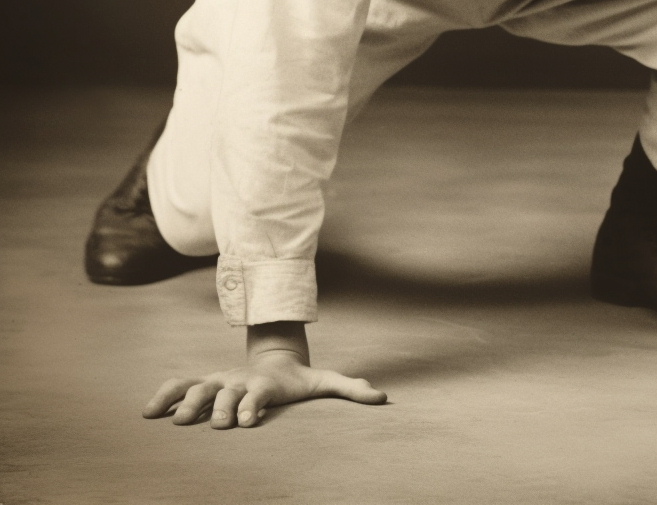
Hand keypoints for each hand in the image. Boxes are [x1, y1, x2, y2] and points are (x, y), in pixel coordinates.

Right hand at [142, 321, 386, 428]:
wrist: (275, 359)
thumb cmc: (299, 380)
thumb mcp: (325, 382)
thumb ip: (351, 388)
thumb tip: (384, 397)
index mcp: (267, 384)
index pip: (260, 394)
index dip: (255, 405)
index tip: (249, 420)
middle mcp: (240, 381)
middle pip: (226, 392)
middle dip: (218, 407)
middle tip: (210, 423)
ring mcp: (221, 381)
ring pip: (200, 388)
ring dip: (186, 402)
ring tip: (172, 420)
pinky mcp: (205, 384)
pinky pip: (180, 386)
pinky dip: (164, 395)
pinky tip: (147, 411)